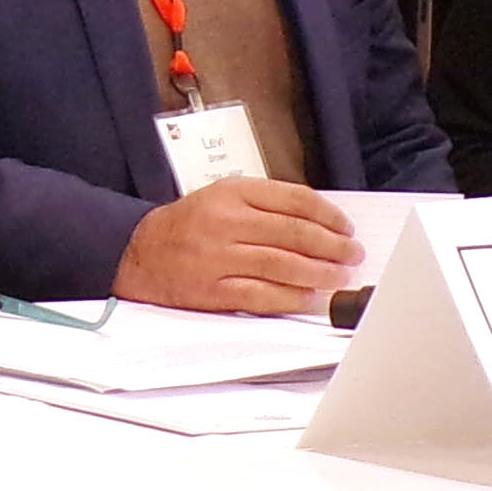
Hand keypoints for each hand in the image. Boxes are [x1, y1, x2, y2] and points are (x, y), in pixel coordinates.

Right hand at [116, 178, 361, 314]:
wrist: (139, 251)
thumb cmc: (187, 225)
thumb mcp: (222, 196)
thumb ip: (265, 205)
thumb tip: (316, 224)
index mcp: (233, 192)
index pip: (294, 200)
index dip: (328, 215)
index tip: (345, 227)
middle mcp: (227, 221)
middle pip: (294, 233)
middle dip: (332, 246)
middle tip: (352, 254)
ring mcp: (219, 257)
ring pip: (282, 265)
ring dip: (319, 273)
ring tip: (340, 277)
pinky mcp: (213, 289)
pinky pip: (261, 295)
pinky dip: (291, 298)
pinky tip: (310, 298)